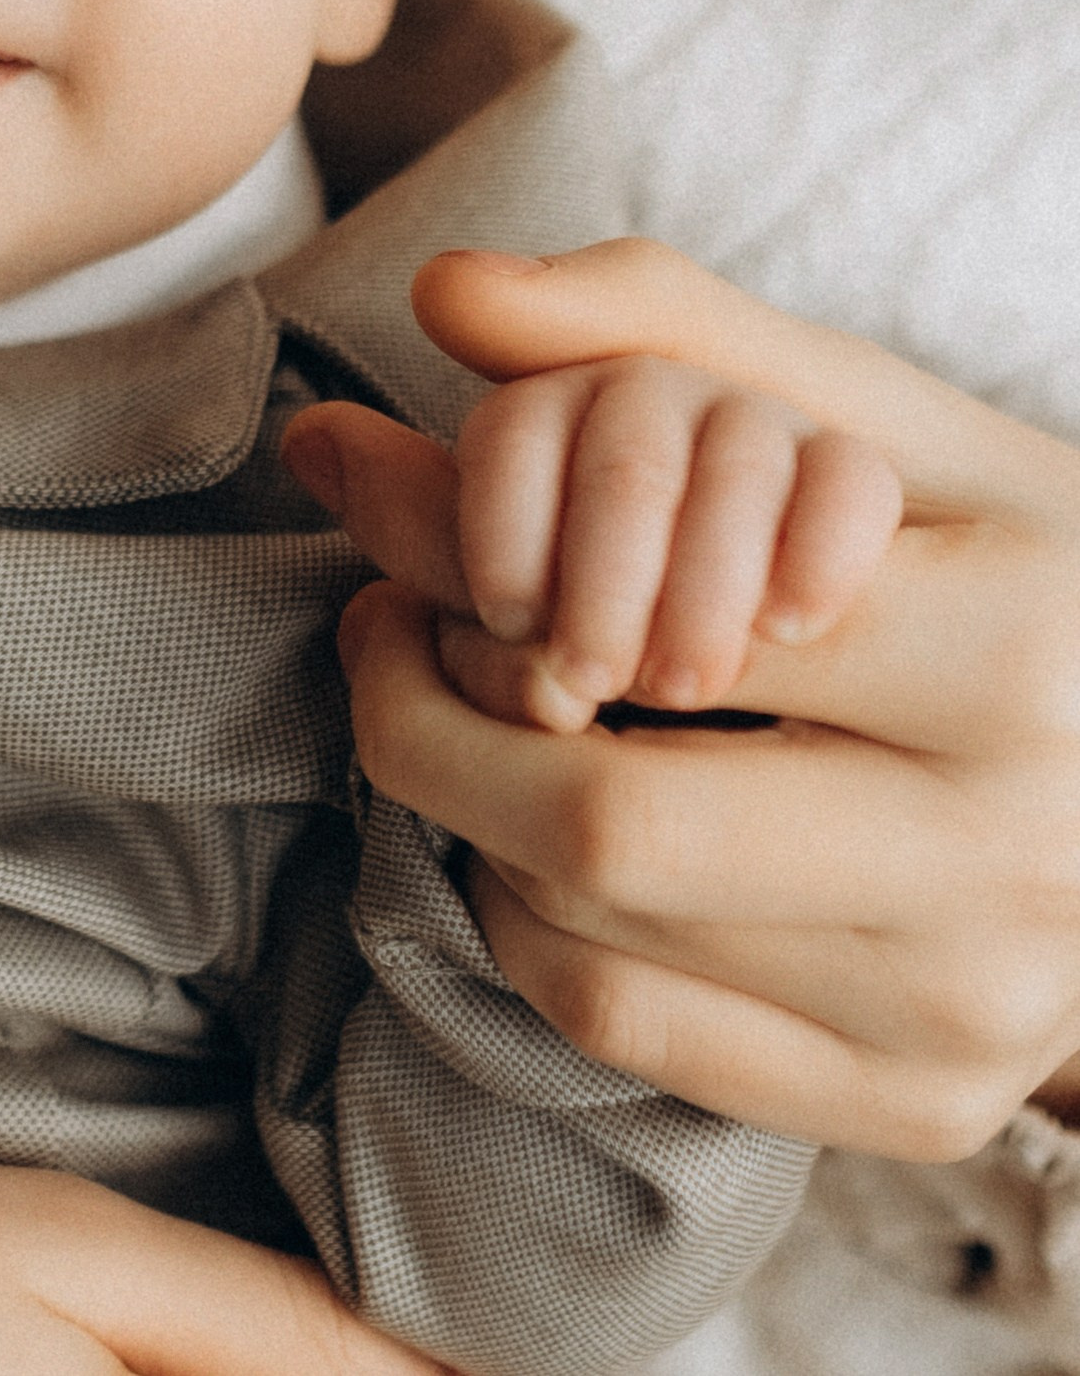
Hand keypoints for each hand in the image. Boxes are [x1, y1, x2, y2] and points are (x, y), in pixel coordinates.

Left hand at [286, 240, 1079, 1161]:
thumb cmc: (1005, 562)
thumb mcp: (877, 414)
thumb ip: (661, 322)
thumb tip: (447, 290)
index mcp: (1014, 650)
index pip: (661, 626)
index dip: (479, 578)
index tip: (399, 532)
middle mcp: (1011, 856)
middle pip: (605, 822)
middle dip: (426, 720)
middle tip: (384, 632)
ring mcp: (970, 1007)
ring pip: (595, 933)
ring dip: (466, 814)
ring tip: (461, 711)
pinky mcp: (921, 1108)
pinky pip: (631, 1031)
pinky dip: (525, 926)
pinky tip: (527, 833)